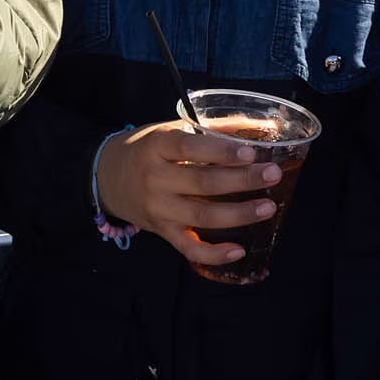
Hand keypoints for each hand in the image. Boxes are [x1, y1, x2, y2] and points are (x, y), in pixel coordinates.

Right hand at [95, 121, 286, 271]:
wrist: (107, 177)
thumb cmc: (148, 149)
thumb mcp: (171, 129)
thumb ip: (215, 128)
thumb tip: (264, 126)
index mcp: (158, 146)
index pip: (190, 147)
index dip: (221, 151)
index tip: (250, 152)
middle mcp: (156, 178)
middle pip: (203, 182)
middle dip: (242, 180)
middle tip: (272, 174)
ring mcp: (159, 209)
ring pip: (202, 216)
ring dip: (238, 214)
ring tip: (268, 207)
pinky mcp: (163, 232)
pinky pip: (189, 248)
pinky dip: (214, 254)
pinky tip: (239, 250)